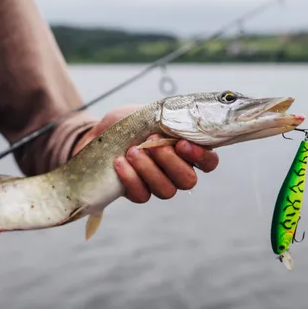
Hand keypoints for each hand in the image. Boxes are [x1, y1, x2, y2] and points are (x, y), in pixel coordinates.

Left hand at [72, 104, 219, 202]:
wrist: (98, 135)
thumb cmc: (129, 123)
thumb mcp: (149, 113)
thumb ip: (169, 118)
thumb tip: (180, 119)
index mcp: (186, 151)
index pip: (208, 162)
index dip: (201, 157)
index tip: (181, 143)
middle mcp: (176, 172)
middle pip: (188, 180)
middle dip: (170, 161)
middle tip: (152, 142)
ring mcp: (157, 185)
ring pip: (166, 190)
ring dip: (149, 169)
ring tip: (132, 151)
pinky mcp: (137, 193)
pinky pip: (142, 195)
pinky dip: (131, 178)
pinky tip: (120, 162)